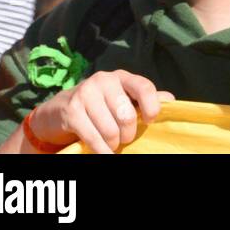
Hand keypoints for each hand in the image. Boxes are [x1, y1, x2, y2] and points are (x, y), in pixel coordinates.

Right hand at [26, 70, 172, 153]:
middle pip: (126, 114)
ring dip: (113, 143)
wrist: (58, 110)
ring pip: (110, 129)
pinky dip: (101, 149)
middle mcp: (103, 80)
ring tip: (112, 144)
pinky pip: (93, 137)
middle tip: (125, 139)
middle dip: (128, 133)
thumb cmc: (99, 105)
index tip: (151, 121)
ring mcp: (85, 94)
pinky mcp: (71, 111)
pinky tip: (104, 153)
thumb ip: (143, 99)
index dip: (152, 106)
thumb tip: (170, 100)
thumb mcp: (121, 98)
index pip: (144, 87)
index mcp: (121, 76)